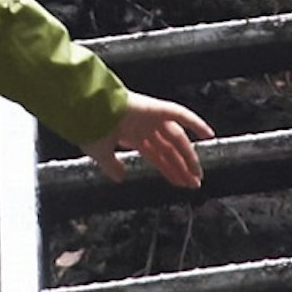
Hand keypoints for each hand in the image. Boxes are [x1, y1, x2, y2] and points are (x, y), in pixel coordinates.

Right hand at [94, 99, 209, 191]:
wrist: (83, 110)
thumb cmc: (88, 127)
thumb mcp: (100, 153)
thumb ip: (111, 166)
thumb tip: (120, 176)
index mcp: (131, 134)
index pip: (156, 155)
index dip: (168, 169)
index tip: (179, 182)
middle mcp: (143, 125)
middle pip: (169, 149)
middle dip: (181, 167)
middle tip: (193, 183)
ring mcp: (150, 116)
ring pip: (176, 138)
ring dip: (188, 156)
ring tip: (198, 174)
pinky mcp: (155, 108)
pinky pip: (180, 113)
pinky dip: (195, 123)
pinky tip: (208, 135)